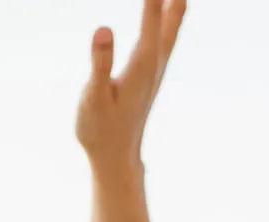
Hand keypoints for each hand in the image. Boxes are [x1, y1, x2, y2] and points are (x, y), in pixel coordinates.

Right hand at [75, 0, 186, 176]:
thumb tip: (104, 29)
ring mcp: (153, 75)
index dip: (154, 5)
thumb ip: (100, 63)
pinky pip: (161, 44)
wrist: (115, 158)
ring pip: (168, 36)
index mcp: (140, 71)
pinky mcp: (148, 79)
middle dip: (174, 5)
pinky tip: (165, 19)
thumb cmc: (100, 130)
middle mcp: (152, 70)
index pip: (151, 29)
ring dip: (174, 12)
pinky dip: (165, 25)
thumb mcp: (94, 97)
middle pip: (168, 29)